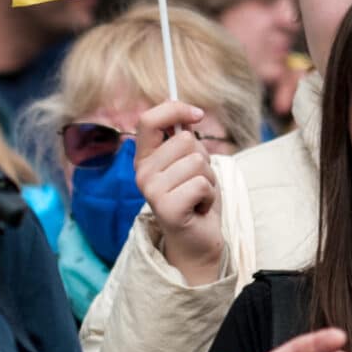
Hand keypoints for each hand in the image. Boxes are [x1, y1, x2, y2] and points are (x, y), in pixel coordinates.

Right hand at [134, 101, 221, 280]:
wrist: (196, 241)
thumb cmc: (195, 200)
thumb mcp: (189, 163)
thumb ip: (183, 139)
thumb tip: (187, 111)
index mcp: (144, 159)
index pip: (148, 120)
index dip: (174, 109)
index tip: (197, 114)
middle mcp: (142, 173)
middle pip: (185, 140)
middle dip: (203, 159)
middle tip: (196, 182)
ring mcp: (152, 191)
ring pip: (197, 162)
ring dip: (209, 179)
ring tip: (198, 196)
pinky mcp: (166, 208)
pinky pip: (202, 183)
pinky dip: (209, 195)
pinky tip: (200, 208)